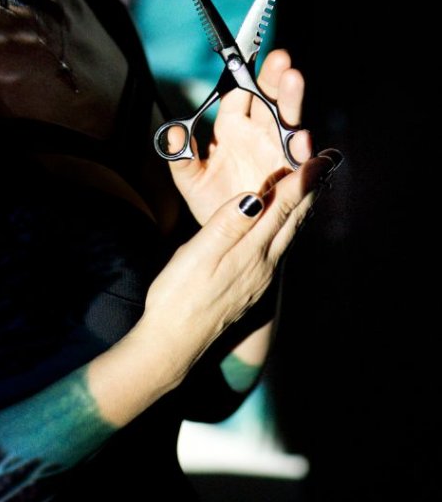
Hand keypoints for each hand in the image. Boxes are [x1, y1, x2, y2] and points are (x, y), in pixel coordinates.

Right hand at [135, 154, 333, 391]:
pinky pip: (278, 247)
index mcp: (250, 252)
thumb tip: (255, 197)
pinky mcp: (251, 285)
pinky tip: (283, 224)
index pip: (281, 208)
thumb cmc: (179, 296)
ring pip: (288, 235)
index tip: (319, 158)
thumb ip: (228, 225)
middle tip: (328, 164)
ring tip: (313, 187)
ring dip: (301, 208)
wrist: (174, 342)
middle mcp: (263, 265)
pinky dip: (287, 225)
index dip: (300, 181)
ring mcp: (259, 277)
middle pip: (292, 221)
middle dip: (310, 191)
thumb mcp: (198, 255)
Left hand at [168, 48, 310, 225]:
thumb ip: (180, 157)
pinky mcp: (294, 175)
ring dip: (291, 101)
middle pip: (268, 99)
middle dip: (274, 78)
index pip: (238, 95)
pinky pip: (302, 160)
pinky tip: (305, 137)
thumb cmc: (212, 202)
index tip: (242, 60)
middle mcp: (258, 134)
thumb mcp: (190, 181)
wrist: (233, 236)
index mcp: (232, 128)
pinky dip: (304, 149)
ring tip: (294, 80)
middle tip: (279, 58)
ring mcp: (278, 152)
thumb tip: (171, 133)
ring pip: (288, 120)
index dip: (241, 77)